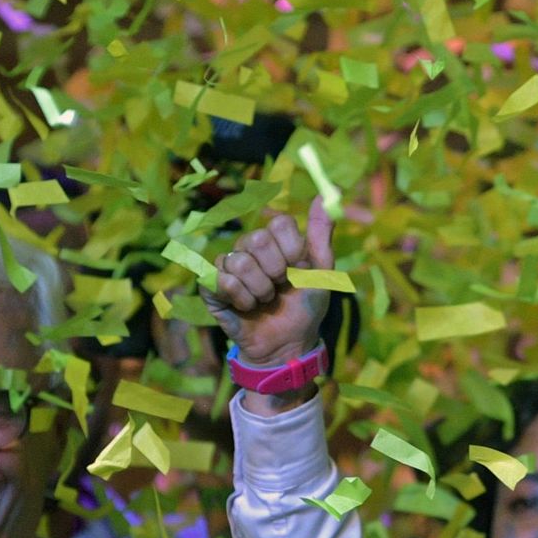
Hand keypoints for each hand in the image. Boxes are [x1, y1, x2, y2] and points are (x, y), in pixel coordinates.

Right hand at [204, 204, 334, 369]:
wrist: (289, 344)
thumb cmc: (306, 308)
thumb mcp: (322, 272)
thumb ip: (321, 233)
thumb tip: (326, 194)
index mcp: (277, 241)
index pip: (279, 222)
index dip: (291, 249)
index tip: (298, 269)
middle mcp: (250, 248)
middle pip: (257, 238)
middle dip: (275, 270)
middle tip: (279, 287)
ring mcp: (229, 266)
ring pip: (239, 261)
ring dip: (259, 289)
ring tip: (264, 300)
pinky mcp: (211, 286)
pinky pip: (220, 278)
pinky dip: (241, 298)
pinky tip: (247, 307)